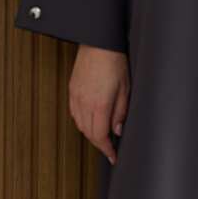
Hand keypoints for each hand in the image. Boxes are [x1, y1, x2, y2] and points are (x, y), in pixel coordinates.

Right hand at [70, 44, 130, 163]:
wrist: (99, 43)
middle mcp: (84, 102)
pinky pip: (75, 113)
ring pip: (80, 125)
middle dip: (100, 143)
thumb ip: (121, 112)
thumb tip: (118, 130)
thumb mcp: (126, 89)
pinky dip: (83, 121)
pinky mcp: (72, 90)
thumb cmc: (114, 61)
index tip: (113, 155)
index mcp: (99, 104)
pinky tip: (92, 119)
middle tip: (111, 146)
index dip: (107, 149)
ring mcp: (75, 96)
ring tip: (103, 133)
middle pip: (88, 133)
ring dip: (91, 132)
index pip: (100, 136)